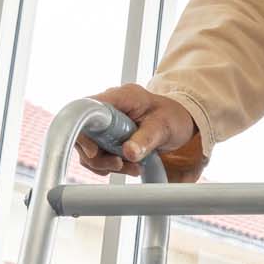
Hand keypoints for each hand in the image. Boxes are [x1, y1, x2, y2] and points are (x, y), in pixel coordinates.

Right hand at [72, 84, 209, 182]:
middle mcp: (109, 107)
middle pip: (84, 133)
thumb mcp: (164, 126)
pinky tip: (128, 167)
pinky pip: (99, 154)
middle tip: (119, 165)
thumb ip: (146, 139)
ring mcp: (107, 123)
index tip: (94, 152)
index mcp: (121, 96)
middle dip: (98, 156)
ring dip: (106, 164)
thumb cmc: (174, 117)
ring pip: (90, 148)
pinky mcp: (108, 136)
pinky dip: (110, 165)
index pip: (86, 110)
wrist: (181, 122)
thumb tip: (128, 153)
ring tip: (131, 168)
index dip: (83, 132)